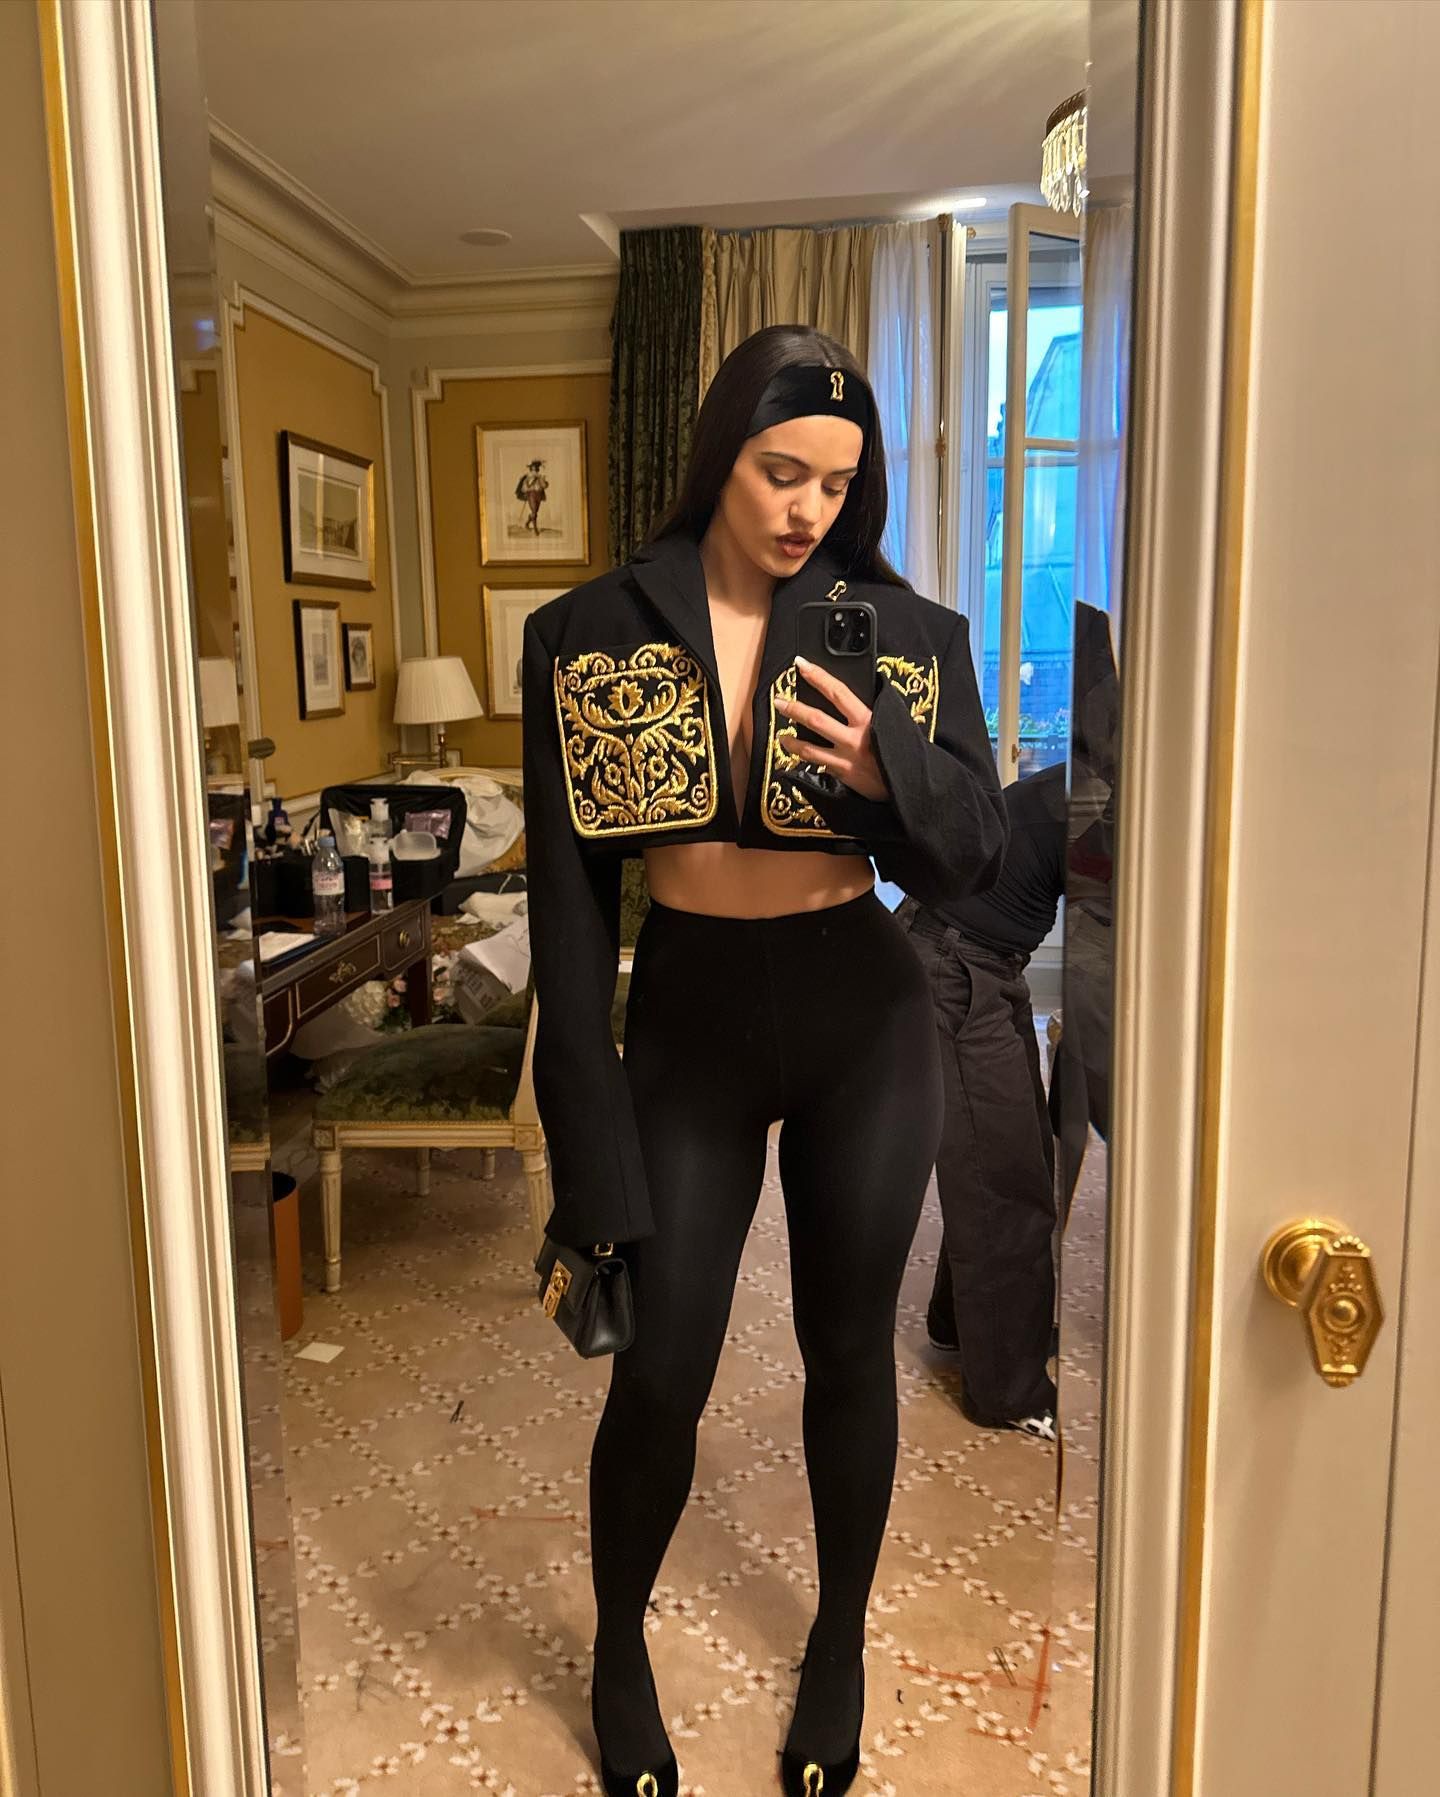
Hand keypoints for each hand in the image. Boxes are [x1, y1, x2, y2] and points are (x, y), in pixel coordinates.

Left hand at [774, 657, 890, 802]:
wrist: (910, 784)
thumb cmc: (902, 751)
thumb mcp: (892, 724)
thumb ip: (872, 712)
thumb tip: (850, 698)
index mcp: (869, 719)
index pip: (838, 692)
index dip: (818, 676)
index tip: (802, 664)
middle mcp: (854, 738)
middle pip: (817, 719)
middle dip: (794, 708)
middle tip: (778, 700)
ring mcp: (846, 759)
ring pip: (809, 748)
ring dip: (791, 741)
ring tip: (781, 736)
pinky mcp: (843, 776)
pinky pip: (819, 766)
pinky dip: (807, 761)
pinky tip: (797, 758)